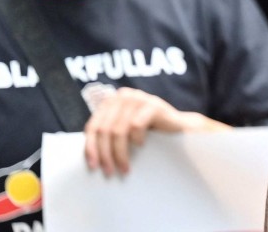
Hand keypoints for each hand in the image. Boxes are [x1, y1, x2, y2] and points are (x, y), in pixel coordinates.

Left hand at [83, 87, 197, 175]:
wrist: (180, 128)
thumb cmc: (150, 133)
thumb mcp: (124, 131)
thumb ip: (108, 133)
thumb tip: (88, 156)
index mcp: (111, 101)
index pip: (93, 126)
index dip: (90, 147)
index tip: (93, 166)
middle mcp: (123, 96)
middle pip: (104, 130)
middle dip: (105, 154)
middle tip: (109, 172)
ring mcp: (138, 98)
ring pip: (118, 131)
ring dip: (120, 154)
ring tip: (124, 168)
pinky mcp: (152, 104)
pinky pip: (136, 126)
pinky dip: (137, 140)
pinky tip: (142, 146)